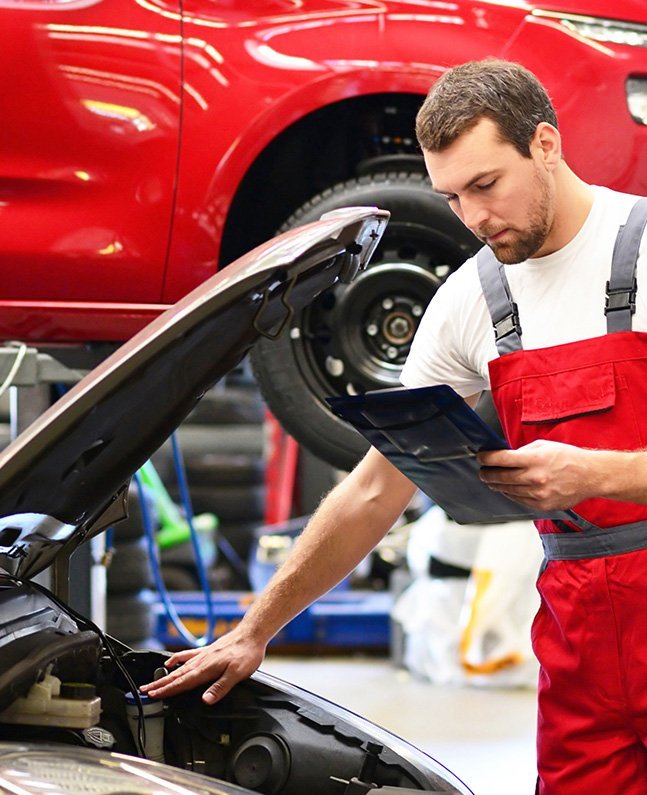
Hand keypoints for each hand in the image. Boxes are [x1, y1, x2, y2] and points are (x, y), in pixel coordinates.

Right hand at [140, 626, 265, 704]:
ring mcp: (202, 655)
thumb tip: (206, 700)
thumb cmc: (246, 653)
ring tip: (151, 682)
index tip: (152, 696)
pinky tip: (169, 663)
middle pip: (176, 676)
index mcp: (206, 669)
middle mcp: (201, 661)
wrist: (252, 633)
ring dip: (164, 676)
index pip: (182, 683)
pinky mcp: (206, 651)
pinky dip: (176, 660)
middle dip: (159, 685)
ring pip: (179, 668)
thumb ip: (220, 687)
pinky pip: (186, 656)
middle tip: (143, 691)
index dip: (167, 691)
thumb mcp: (237, 673)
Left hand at [477, 440, 599, 510]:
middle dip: (487, 474)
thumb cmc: (568, 458)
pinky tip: (507, 489)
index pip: (502, 459)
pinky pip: (519, 500)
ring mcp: (538, 493)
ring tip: (492, 480)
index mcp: (535, 459)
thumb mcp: (544, 446)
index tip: (481, 457)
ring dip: (496, 485)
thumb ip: (523, 452)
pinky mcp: (542, 505)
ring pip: (507, 490)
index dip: (487, 458)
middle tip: (483, 471)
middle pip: (501, 477)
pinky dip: (510, 494)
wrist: (590, 476)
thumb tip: (504, 457)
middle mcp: (535, 478)